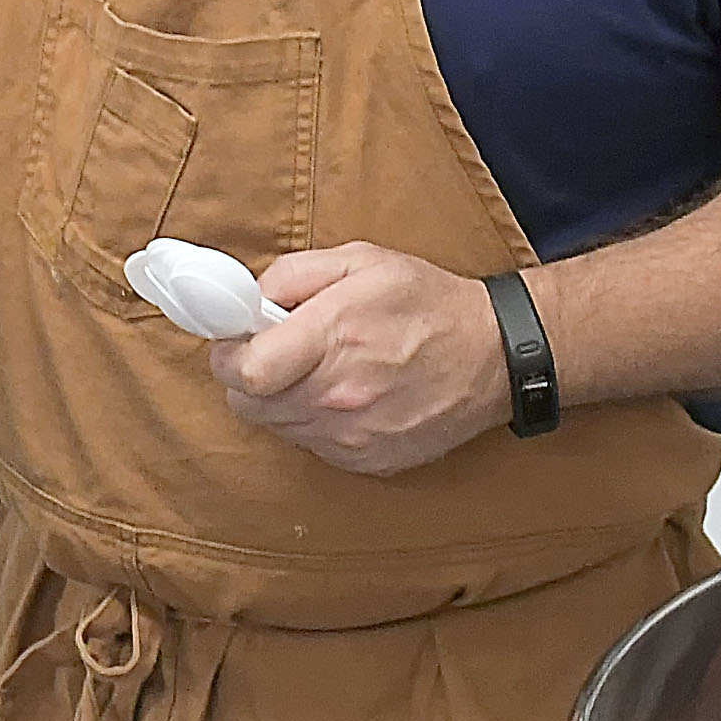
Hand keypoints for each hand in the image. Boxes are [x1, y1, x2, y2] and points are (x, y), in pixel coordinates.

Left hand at [213, 243, 513, 476]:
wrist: (494, 355)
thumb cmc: (427, 302)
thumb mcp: (361, 261)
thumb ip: (293, 274)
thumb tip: (251, 300)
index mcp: (332, 337)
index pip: (243, 371)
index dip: (226, 356)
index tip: (235, 341)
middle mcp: (338, 394)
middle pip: (249, 404)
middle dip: (249, 377)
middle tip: (273, 354)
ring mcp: (353, 434)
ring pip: (277, 428)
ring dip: (281, 401)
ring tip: (315, 370)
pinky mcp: (368, 460)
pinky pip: (312, 446)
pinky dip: (314, 423)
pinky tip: (342, 395)